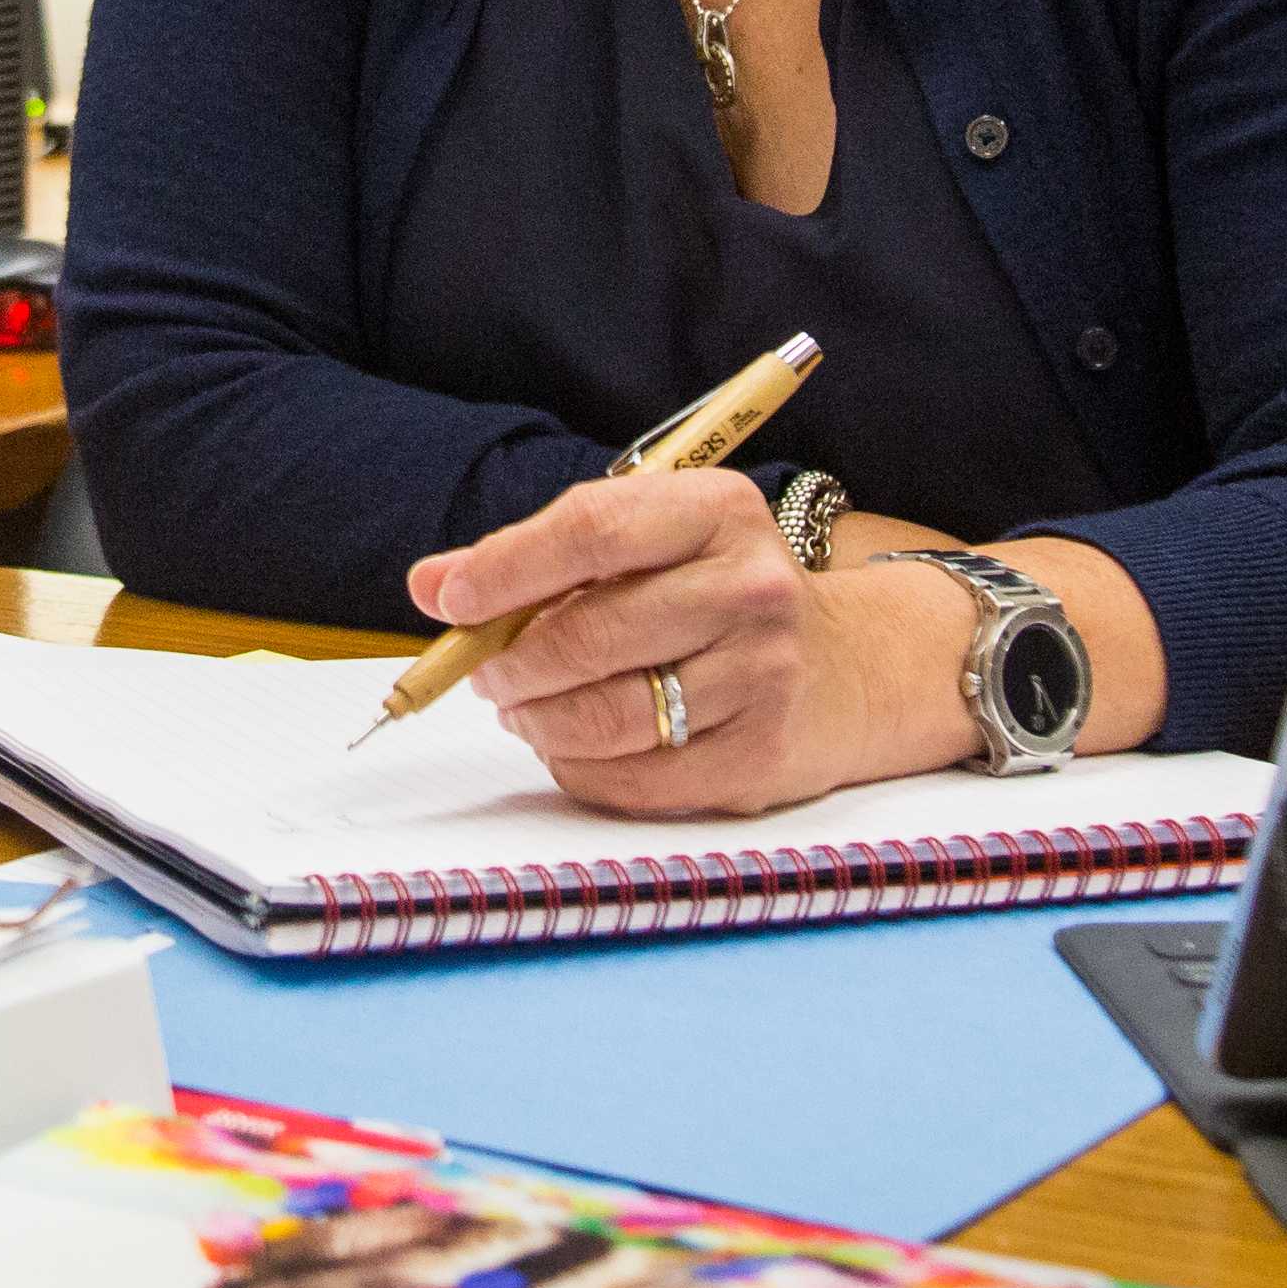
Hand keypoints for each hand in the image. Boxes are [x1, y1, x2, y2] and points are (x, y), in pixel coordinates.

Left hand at [401, 469, 960, 817]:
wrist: (854, 670)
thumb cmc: (721, 596)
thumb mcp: (653, 544)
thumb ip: (543, 557)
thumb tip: (432, 585)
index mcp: (719, 510)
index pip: (590, 531)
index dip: (503, 568)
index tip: (447, 598)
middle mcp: (752, 587)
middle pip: (588, 634)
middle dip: (509, 661)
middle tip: (483, 671)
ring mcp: (763, 675)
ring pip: (603, 715)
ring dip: (537, 719)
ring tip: (522, 708)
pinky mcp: (760, 756)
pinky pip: (632, 777)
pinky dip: (578, 767)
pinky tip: (572, 746)